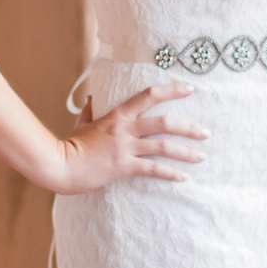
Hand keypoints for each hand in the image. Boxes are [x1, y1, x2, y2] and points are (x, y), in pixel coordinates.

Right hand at [48, 81, 209, 194]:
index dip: (172, 90)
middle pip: (165, 123)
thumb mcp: (82, 122)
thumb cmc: (71, 144)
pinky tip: (183, 177)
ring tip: (201, 156)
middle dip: (189, 127)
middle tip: (205, 132)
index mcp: (117, 114)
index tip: (190, 89)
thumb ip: (91, 109)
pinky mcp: (124, 167)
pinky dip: (170, 174)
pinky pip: (153, 169)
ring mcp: (125, 148)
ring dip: (186, 151)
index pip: (149, 95)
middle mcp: (125, 129)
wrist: (60, 165)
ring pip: (163, 147)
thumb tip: (92, 97)